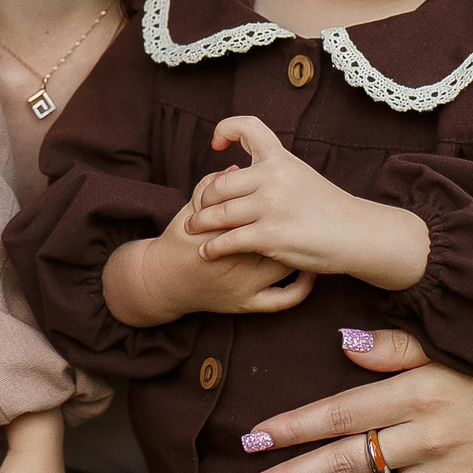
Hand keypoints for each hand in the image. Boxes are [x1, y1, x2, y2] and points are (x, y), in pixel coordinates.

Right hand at [103, 203, 318, 326]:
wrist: (162, 282)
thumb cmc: (178, 241)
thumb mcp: (189, 209)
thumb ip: (210, 186)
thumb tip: (238, 167)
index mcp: (222, 231)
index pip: (259, 211)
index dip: (275, 199)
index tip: (285, 191)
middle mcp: (236, 260)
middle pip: (279, 236)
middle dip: (291, 223)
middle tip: (300, 212)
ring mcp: (244, 286)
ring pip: (287, 265)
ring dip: (299, 251)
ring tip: (307, 236)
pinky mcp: (247, 305)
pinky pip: (284, 300)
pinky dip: (302, 289)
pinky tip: (309, 273)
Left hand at [186, 116, 429, 290]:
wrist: (359, 234)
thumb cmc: (329, 208)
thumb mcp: (301, 176)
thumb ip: (273, 170)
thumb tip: (236, 172)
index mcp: (281, 158)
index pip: (247, 127)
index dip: (225, 129)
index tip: (216, 145)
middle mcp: (273, 176)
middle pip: (218, 184)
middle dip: (202, 198)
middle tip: (196, 210)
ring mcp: (270, 206)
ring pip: (216, 213)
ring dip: (199, 223)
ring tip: (192, 229)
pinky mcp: (270, 235)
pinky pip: (227, 240)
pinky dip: (212, 247)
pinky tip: (207, 251)